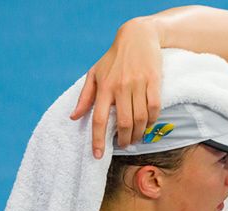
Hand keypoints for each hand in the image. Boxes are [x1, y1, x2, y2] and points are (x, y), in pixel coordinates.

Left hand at [70, 18, 162, 158]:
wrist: (138, 37)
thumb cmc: (114, 58)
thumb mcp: (94, 73)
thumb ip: (85, 97)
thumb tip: (74, 117)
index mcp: (104, 86)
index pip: (98, 118)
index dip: (98, 140)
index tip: (98, 155)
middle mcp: (120, 87)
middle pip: (123, 123)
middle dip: (124, 139)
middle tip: (124, 145)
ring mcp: (138, 84)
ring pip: (140, 118)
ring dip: (138, 133)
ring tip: (136, 138)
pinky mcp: (153, 82)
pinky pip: (154, 108)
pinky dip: (151, 121)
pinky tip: (148, 125)